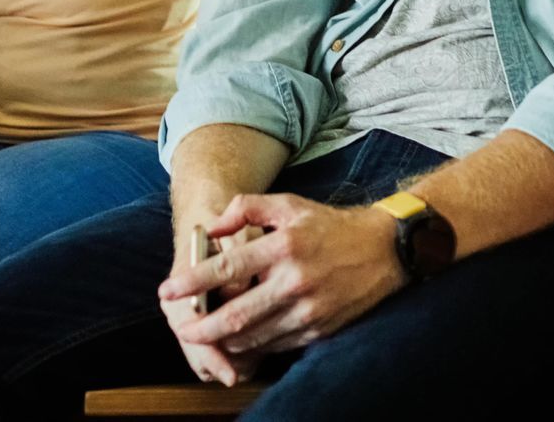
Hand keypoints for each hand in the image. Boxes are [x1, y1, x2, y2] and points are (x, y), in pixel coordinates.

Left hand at [159, 193, 404, 357]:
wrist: (385, 249)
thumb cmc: (330, 225)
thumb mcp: (290, 204)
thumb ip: (246, 208)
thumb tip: (212, 227)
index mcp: (284, 245)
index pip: (228, 269)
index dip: (193, 283)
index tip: (168, 291)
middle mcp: (295, 280)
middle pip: (236, 315)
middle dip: (203, 327)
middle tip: (183, 329)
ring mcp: (308, 309)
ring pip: (254, 336)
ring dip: (225, 342)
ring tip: (207, 337)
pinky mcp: (319, 329)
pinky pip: (277, 345)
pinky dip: (254, 348)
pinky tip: (240, 343)